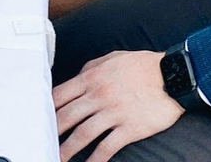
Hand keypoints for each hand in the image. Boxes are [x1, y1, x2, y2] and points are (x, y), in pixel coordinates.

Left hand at [54, 50, 182, 161]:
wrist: (171, 76)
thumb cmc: (141, 65)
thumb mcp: (112, 58)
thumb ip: (91, 68)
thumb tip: (77, 77)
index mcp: (91, 77)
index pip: (61, 94)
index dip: (47, 108)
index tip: (40, 118)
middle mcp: (98, 95)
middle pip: (67, 116)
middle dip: (52, 132)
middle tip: (42, 142)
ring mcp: (113, 112)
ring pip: (83, 134)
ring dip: (68, 149)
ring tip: (58, 158)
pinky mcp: (129, 128)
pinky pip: (107, 147)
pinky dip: (95, 159)